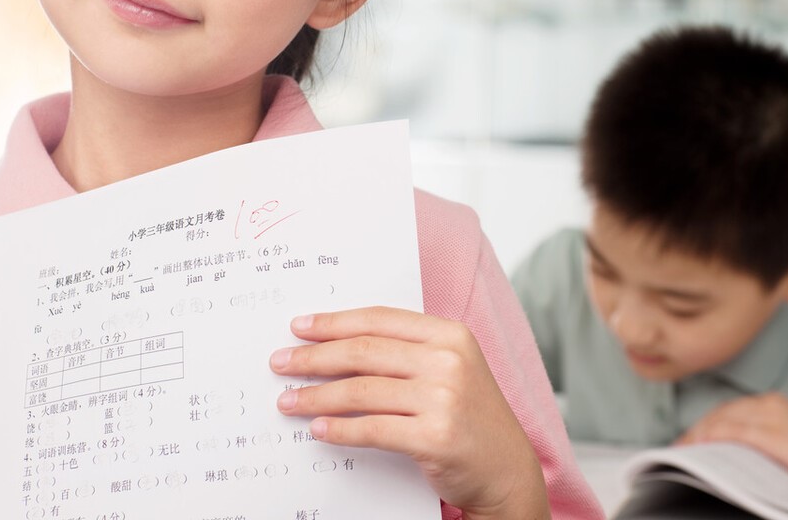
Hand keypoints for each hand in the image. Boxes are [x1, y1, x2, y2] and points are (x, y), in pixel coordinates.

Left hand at [270, 306, 549, 519]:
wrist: (507, 468)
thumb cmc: (470, 416)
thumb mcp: (450, 368)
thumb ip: (407, 352)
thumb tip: (337, 347)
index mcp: (450, 334)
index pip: (379, 319)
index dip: (334, 322)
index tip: (299, 327)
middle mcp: (449, 360)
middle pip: (364, 351)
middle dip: (314, 357)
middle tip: (280, 363)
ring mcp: (444, 398)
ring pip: (362, 391)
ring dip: (317, 396)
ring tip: (288, 401)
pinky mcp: (436, 437)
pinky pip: (373, 429)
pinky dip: (339, 429)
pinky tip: (318, 429)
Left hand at [678, 393, 787, 489]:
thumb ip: (765, 442)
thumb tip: (735, 455)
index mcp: (773, 404)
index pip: (728, 412)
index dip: (705, 426)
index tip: (687, 442)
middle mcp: (769, 404)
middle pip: (720, 413)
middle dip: (696, 430)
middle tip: (677, 449)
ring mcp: (771, 417)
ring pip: (722, 420)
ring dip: (698, 435)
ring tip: (682, 451)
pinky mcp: (774, 434)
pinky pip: (735, 431)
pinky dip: (714, 437)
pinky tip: (700, 447)